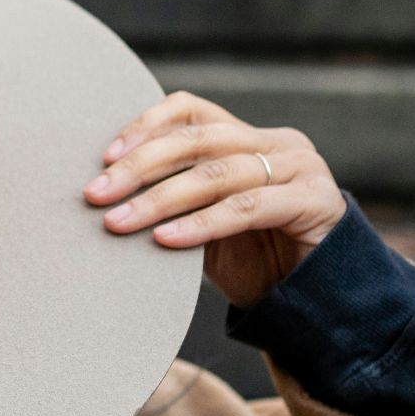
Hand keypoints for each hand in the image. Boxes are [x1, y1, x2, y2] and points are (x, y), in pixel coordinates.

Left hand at [83, 92, 344, 308]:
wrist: (319, 304)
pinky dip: (201, 224)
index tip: (103, 157)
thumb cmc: (256, 263)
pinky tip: (164, 240)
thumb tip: (107, 194)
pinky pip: (246, 209)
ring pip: (218, 173)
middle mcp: (279, 143)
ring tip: (117, 221)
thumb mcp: (205, 225)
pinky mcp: (316, 201)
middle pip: (198, 139)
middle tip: (95, 193)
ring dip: (160, 199)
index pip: (191, 111)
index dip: (145, 126)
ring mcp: (301, 168)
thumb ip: (174, 201)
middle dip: (139, 166)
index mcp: (250, 138)